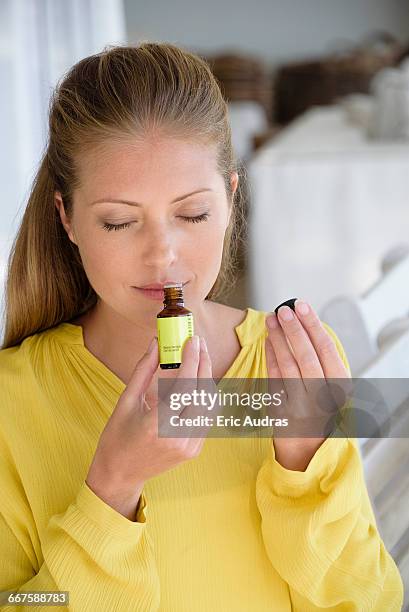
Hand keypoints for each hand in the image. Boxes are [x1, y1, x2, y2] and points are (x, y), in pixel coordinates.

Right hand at [86, 333, 213, 519]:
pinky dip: (205, 397)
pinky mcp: (194, 450)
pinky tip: (198, 382)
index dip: (192, 360)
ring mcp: (188, 446)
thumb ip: (143, 371)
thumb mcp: (126, 401)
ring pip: (209, 405)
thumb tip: (156, 343)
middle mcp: (177, 437)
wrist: (120, 474)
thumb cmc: (117, 437)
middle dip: (203, 363)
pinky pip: (206, 418)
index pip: (184, 387)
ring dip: (207, 379)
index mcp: (156, 425)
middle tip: (199, 343)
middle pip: (202, 394)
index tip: (193, 340)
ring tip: (199, 358)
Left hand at [265, 299, 349, 470]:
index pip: (327, 350)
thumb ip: (323, 360)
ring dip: (278, 340)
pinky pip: (274, 380)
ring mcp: (301, 407)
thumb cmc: (321, 408)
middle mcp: (323, 399)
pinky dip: (270, 358)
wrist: (309, 448)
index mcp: (340, 388)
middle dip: (294, 330)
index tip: (301, 305)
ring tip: (271, 320)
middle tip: (283, 310)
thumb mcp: (332, 386)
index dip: (313, 325)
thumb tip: (304, 322)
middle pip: (306, 357)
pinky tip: (268, 341)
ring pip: (288, 367)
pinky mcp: (282, 413)